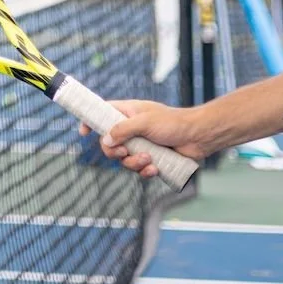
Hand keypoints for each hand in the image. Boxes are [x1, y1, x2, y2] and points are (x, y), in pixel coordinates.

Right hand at [77, 99, 210, 178]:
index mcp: (128, 112)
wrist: (199, 137)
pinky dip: (144, 171)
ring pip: (124, 159)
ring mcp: (141, 144)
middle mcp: (132, 128)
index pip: (102, 113)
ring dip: (133, 163)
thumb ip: (123, 130)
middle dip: (116, 152)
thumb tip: (106, 140)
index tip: (82, 132)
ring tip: (148, 159)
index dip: (90, 121)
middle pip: (110, 143)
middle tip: (126, 152)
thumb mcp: (145, 122)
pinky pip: (139, 169)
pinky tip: (154, 168)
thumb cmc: (174, 123)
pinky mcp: (151, 158)